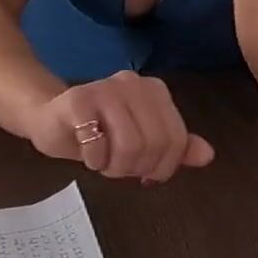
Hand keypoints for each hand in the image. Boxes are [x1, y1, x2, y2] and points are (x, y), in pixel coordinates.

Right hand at [24, 71, 215, 182]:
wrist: (49, 118)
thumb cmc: (99, 132)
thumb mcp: (142, 141)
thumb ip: (175, 146)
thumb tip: (208, 154)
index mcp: (154, 91)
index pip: (176, 139)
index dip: (163, 167)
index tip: (145, 173)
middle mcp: (132, 83)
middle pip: (154, 144)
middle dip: (136, 167)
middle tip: (118, 167)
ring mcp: (104, 89)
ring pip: (129, 146)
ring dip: (114, 166)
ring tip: (104, 161)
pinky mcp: (77, 101)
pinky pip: (97, 145)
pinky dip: (94, 160)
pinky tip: (86, 153)